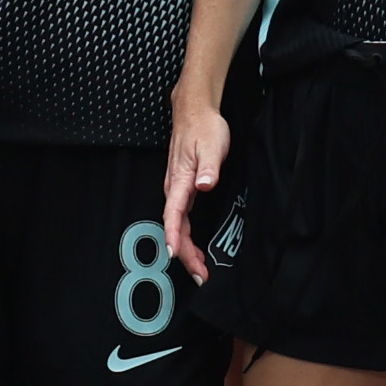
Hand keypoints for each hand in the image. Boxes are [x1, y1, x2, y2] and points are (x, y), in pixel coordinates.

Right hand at [161, 90, 230, 281]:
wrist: (194, 110)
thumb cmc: (203, 127)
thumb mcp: (211, 146)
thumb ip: (208, 168)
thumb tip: (204, 185)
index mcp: (179, 181)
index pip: (173, 214)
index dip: (173, 236)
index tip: (175, 255)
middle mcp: (174, 188)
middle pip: (175, 227)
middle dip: (186, 254)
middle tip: (201, 274)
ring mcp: (177, 189)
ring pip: (177, 225)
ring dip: (186, 248)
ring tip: (200, 268)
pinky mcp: (183, 188)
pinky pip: (181, 218)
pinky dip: (186, 236)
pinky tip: (195, 247)